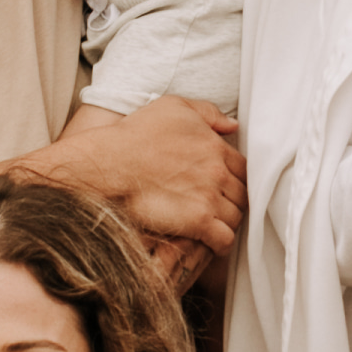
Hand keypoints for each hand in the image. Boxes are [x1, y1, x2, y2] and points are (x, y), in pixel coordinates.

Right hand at [35, 95, 242, 251]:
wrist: (109, 164)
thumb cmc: (134, 136)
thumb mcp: (172, 107)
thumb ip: (207, 113)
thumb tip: (233, 126)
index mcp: (215, 146)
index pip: (243, 169)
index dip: (234, 180)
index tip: (222, 187)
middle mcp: (217, 171)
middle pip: (243, 195)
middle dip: (232, 202)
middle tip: (216, 209)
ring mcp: (209, 197)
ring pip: (236, 218)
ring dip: (226, 223)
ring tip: (211, 227)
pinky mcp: (197, 221)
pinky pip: (224, 240)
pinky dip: (220, 245)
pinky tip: (209, 244)